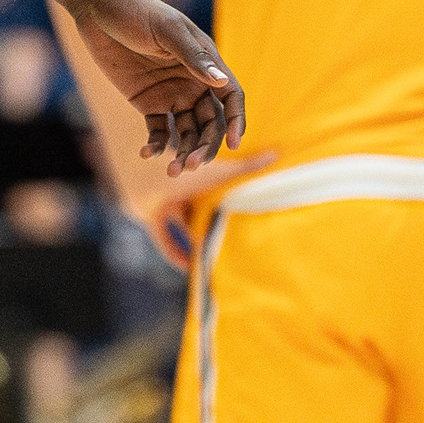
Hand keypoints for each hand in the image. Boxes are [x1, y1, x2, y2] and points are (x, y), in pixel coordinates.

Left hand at [71, 0, 243, 169]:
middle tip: (190, 165)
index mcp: (205, 62)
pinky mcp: (147, 103)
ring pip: (187, 132)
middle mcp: (193, 82)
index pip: (231, 96)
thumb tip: (222, 81)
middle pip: (211, 122)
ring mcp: (171, 94)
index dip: (237, 121)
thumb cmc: (136, 11)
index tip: (233, 145)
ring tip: (172, 170)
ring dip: (183, 152)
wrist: (97, 8)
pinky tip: (147, 153)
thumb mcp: (166, 31)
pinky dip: (157, 146)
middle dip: (205, 146)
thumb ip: (193, 56)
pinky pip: (159, 131)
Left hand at [115, 146, 281, 266]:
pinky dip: (174, 252)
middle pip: (200, 205)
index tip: (242, 211)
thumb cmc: (187, 171)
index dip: (227, 197)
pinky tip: (189, 268)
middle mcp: (181, 185)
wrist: (146, 180)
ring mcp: (164, 201)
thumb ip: (248, 169)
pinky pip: (162, 237)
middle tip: (232, 236)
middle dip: (213, 219)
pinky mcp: (150, 216)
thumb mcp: (222, 172)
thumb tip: (277, 154)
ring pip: (183, 222)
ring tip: (216, 255)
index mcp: (198, 172)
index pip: (216, 186)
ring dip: (195, 237)